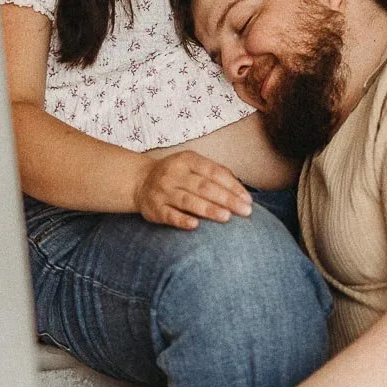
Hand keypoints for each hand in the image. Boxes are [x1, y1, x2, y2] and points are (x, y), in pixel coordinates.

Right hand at [133, 150, 252, 229]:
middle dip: (226, 199)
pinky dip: (182, 220)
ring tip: (227, 217)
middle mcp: (174, 174)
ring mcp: (163, 192)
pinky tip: (196, 226)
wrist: (139, 181)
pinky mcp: (154, 209)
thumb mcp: (192, 164)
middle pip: (204, 187)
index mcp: (186, 160)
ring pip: (188, 201)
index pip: (213, 172)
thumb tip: (240, 188)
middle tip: (245, 211)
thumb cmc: (176, 174)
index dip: (232, 185)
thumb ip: (214, 172)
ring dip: (209, 209)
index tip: (247, 199)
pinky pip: (169, 215)